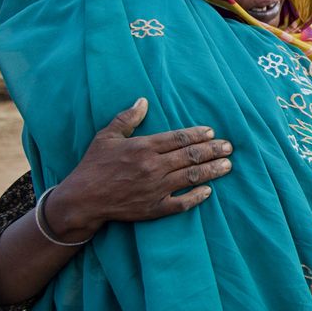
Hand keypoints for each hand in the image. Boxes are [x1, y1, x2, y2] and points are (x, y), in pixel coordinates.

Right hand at [45, 98, 233, 240]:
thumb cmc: (94, 165)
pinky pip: (181, 203)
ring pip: (190, 177)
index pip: (178, 138)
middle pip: (190, 156)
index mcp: (143, 147)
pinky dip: (196, 197)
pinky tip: (208, 191)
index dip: (197, 135)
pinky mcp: (154, 208)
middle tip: (229, 148)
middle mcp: (153, 167)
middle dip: (212, 151)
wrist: (82, 199)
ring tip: (227, 165)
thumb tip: (143, 101)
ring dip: (212, 171)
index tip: (212, 133)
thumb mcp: (106, 136)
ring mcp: (155, 189)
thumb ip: (127, 118)